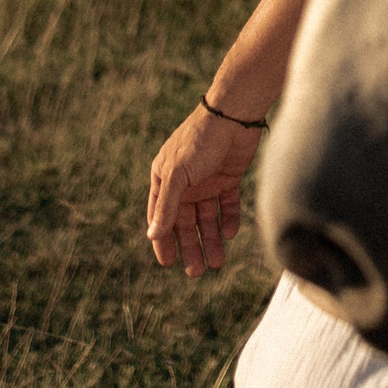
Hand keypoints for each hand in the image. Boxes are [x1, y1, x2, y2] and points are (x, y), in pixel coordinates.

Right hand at [146, 104, 264, 277]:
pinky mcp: (228, 178)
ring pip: (208, 218)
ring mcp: (207, 181)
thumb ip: (167, 206)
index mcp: (165, 178)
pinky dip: (228, 220)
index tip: (168, 264)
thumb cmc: (199, 140)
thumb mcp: (178, 174)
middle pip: (186, 222)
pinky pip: (227, 205)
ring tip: (217, 263)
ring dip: (211, 239)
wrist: (234, 115)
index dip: (163, 240)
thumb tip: (153, 234)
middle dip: (191, 246)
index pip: (161, 216)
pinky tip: (230, 234)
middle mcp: (185, 182)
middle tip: (197, 271)